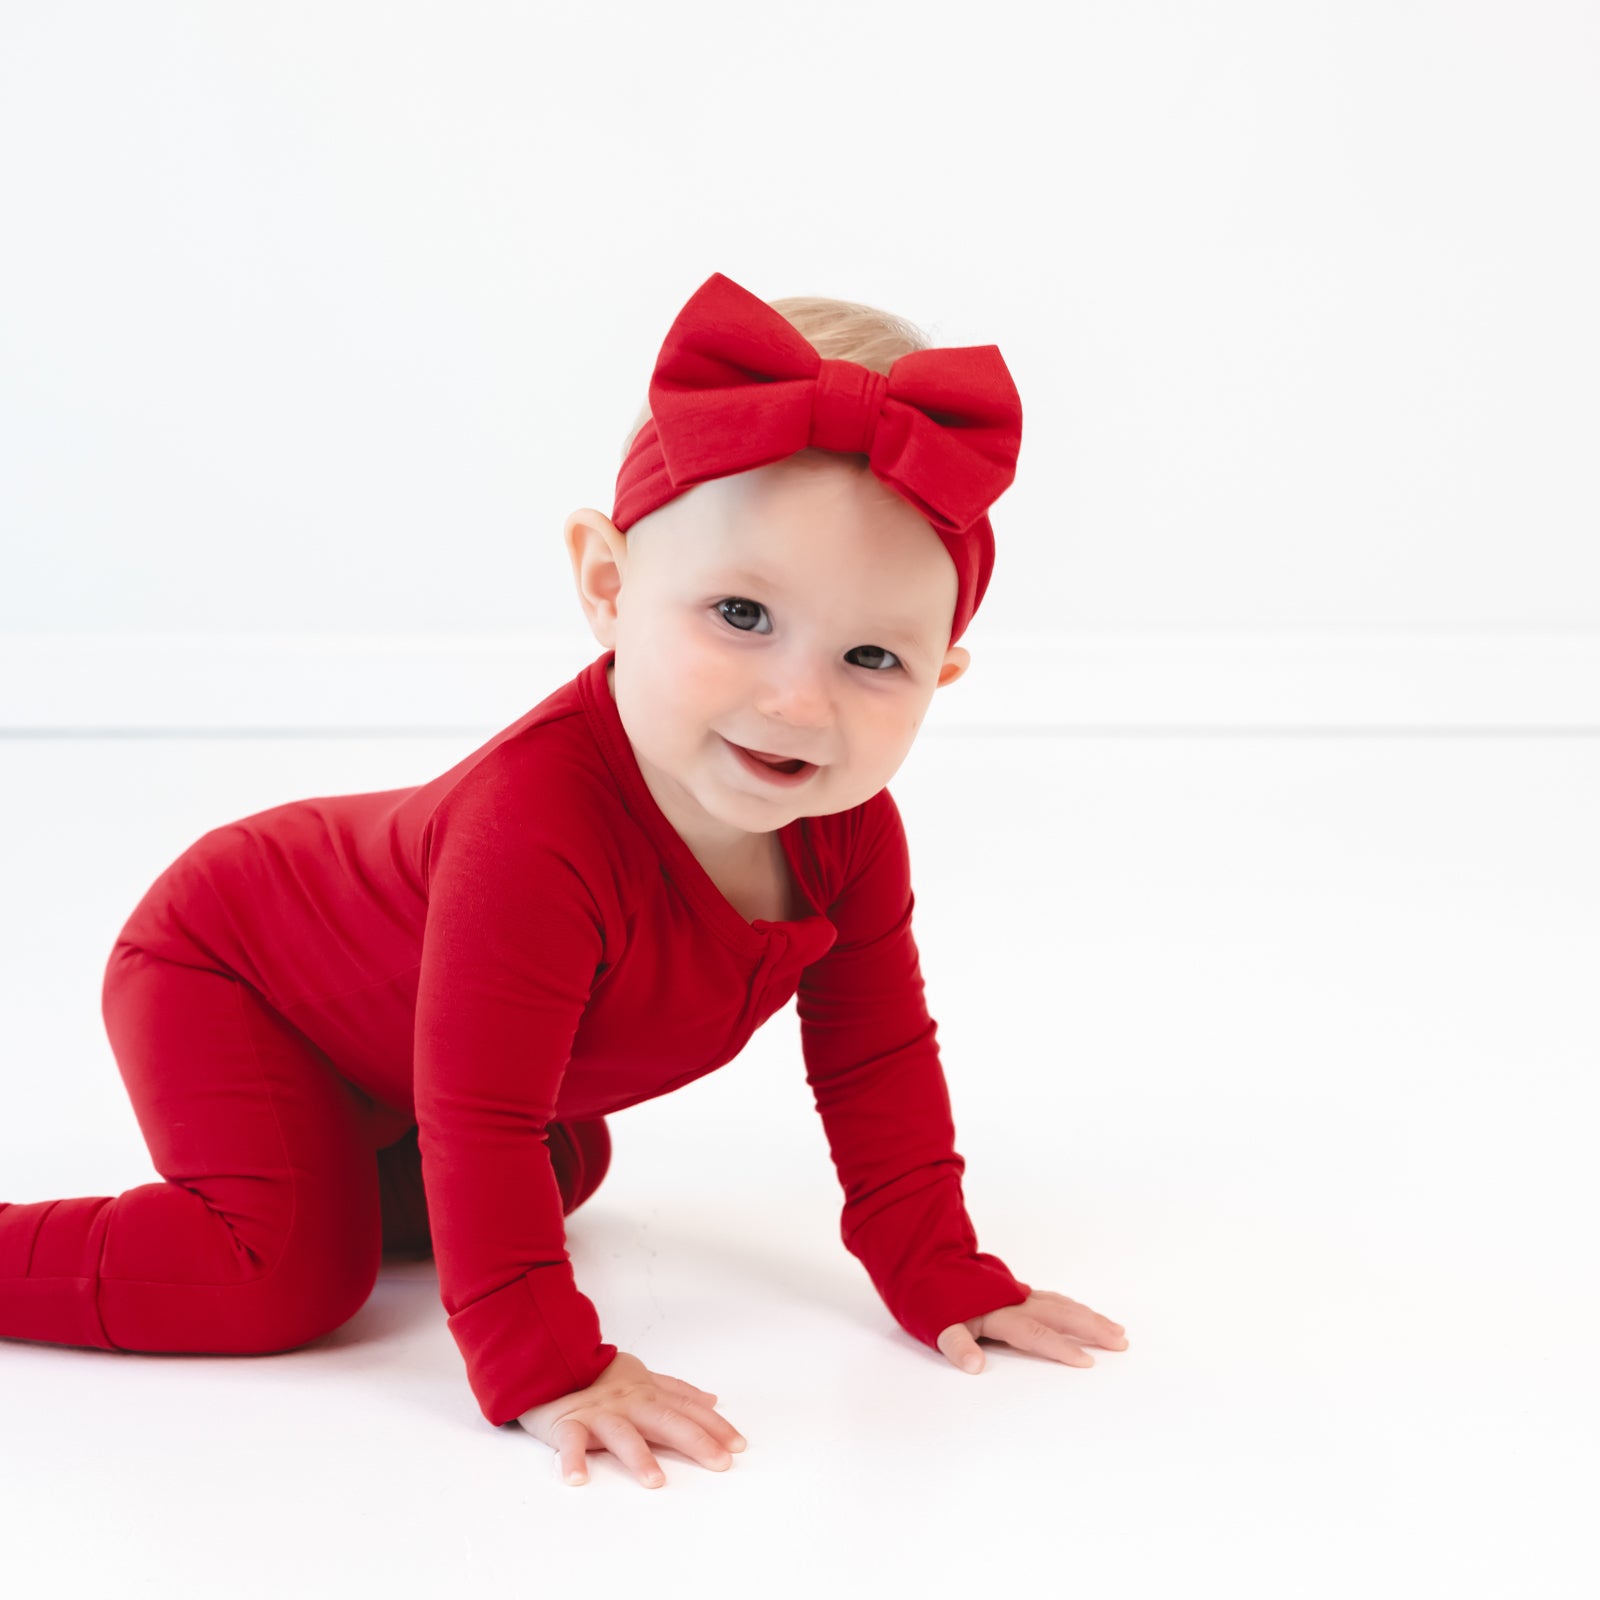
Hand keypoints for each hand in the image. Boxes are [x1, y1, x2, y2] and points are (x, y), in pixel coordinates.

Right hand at [516, 1350, 747, 1489]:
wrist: (550, 1361)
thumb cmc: (598, 1377)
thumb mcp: (641, 1377)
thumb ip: (676, 1390)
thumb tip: (712, 1400)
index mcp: (646, 1393)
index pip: (687, 1409)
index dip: (714, 1426)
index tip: (738, 1445)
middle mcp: (627, 1402)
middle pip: (666, 1420)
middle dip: (695, 1441)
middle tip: (720, 1463)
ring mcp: (598, 1413)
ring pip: (622, 1434)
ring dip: (638, 1457)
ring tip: (656, 1482)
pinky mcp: (567, 1424)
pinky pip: (570, 1442)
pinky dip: (572, 1460)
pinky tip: (577, 1479)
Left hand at [936, 1290, 1128, 1373]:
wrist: (929, 1263)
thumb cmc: (934, 1300)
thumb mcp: (937, 1325)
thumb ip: (957, 1346)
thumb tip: (975, 1367)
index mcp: (998, 1313)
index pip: (1035, 1333)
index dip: (1060, 1348)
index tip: (1088, 1361)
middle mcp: (1015, 1301)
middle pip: (1060, 1315)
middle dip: (1092, 1329)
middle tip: (1121, 1342)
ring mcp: (1019, 1295)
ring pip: (1062, 1305)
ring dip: (1089, 1317)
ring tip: (1116, 1330)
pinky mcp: (1018, 1293)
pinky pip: (1054, 1299)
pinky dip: (1074, 1308)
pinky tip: (1086, 1314)